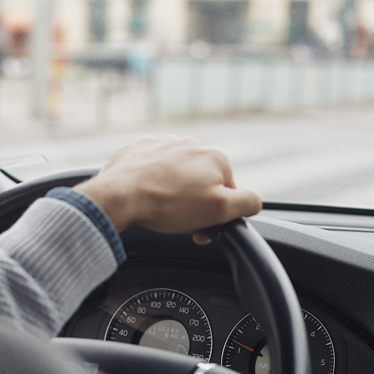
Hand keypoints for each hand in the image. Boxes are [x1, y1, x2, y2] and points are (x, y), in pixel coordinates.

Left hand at [74, 136, 261, 243]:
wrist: (119, 196)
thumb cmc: (167, 204)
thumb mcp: (220, 210)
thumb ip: (247, 203)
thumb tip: (254, 201)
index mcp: (215, 158)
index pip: (228, 192)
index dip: (217, 215)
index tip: (202, 228)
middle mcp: (192, 145)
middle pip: (203, 182)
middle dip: (195, 204)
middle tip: (181, 223)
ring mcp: (164, 144)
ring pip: (178, 175)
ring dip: (175, 193)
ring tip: (161, 210)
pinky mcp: (140, 149)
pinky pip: (154, 169)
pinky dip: (153, 183)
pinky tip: (147, 196)